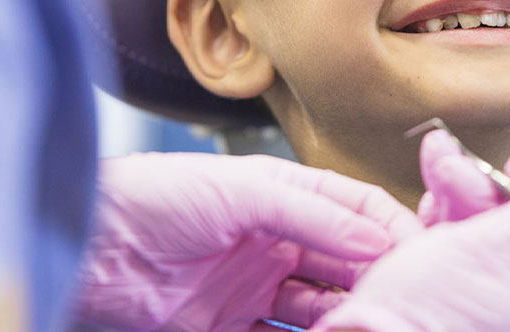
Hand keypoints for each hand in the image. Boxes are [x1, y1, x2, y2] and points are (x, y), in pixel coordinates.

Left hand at [74, 152, 421, 331]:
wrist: (85, 241)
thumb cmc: (153, 193)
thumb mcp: (242, 191)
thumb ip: (312, 214)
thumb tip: (377, 238)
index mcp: (282, 195)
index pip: (355, 211)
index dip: (391, 230)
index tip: (424, 256)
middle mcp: (274, 240)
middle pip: (344, 264)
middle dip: (376, 282)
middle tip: (403, 303)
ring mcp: (253, 286)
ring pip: (319, 309)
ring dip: (345, 320)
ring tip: (370, 326)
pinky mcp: (226, 327)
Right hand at [310, 129, 509, 331]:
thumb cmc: (430, 308)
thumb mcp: (492, 246)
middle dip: (492, 182)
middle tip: (463, 162)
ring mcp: (487, 293)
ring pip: (489, 225)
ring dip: (462, 185)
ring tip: (437, 160)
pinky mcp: (452, 290)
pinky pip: (459, 241)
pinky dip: (445, 210)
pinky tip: (428, 195)